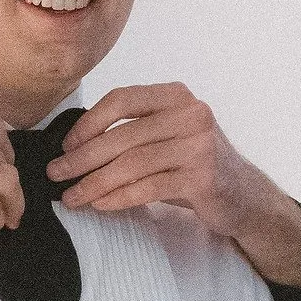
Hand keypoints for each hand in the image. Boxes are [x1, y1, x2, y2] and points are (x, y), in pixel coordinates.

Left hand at [47, 83, 300, 292]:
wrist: (244, 196)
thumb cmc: (193, 165)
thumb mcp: (167, 136)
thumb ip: (132, 132)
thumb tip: (73, 147)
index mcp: (177, 95)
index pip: (122, 99)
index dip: (88, 122)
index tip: (66, 145)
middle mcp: (191, 114)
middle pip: (122, 135)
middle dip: (82, 158)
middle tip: (56, 174)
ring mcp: (199, 145)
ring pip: (132, 164)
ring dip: (94, 183)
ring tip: (71, 197)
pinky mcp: (203, 177)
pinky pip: (148, 187)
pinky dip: (118, 197)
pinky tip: (99, 204)